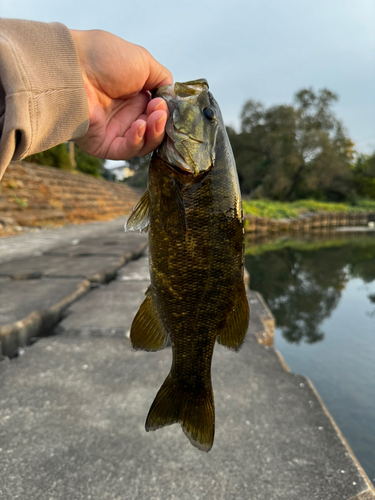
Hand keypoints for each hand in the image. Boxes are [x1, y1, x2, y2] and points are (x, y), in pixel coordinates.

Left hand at [70, 29, 172, 159]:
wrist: (74, 67)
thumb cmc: (105, 59)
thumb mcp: (144, 62)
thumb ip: (163, 80)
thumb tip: (172, 96)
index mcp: (134, 95)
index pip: (158, 113)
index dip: (166, 112)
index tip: (165, 103)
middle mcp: (125, 114)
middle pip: (154, 131)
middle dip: (161, 123)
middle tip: (159, 111)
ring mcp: (115, 131)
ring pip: (144, 143)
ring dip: (153, 132)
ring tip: (153, 118)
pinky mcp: (104, 145)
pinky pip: (126, 150)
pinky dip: (138, 141)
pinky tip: (140, 127)